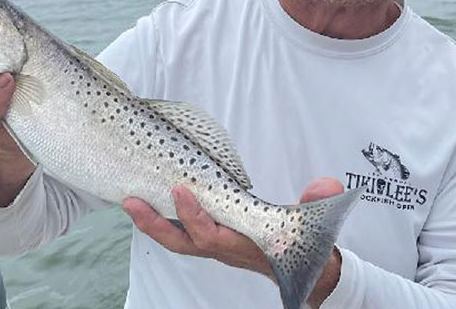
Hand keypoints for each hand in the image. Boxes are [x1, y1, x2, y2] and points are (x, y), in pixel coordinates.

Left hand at [123, 177, 344, 306]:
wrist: (307, 270)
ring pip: (178, 241)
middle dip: (156, 224)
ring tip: (129, 201)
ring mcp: (217, 246)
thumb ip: (318, 204)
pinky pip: (182, 234)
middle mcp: (226, 249)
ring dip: (152, 223)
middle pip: (183, 244)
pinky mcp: (213, 239)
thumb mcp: (317, 225)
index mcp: (247, 247)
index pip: (214, 237)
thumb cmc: (307, 245)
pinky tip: (148, 202)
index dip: (195, 216)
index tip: (182, 190)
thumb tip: (326, 186)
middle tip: (132, 201)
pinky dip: (163, 221)